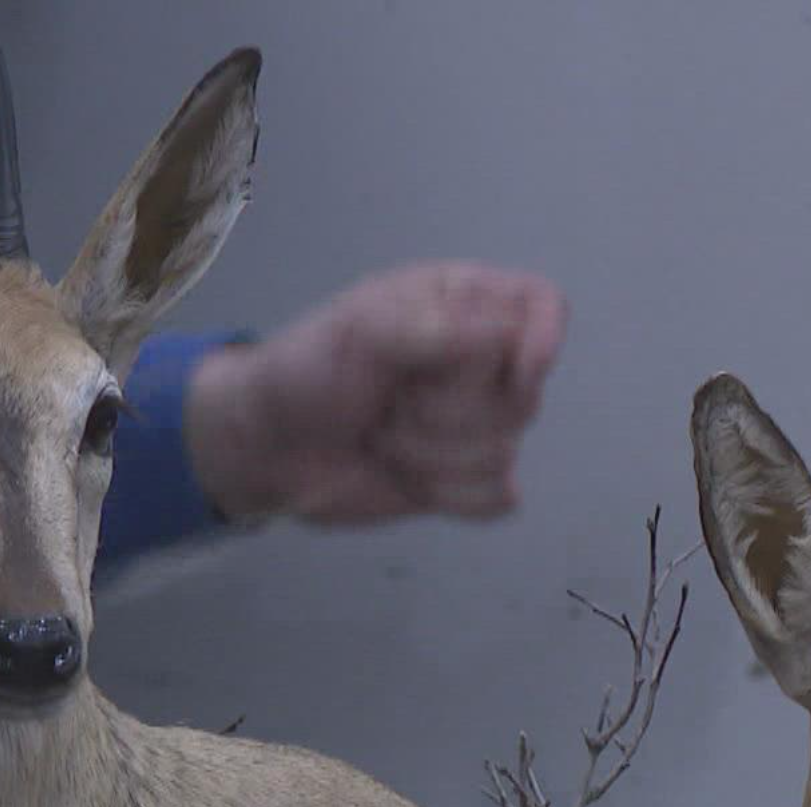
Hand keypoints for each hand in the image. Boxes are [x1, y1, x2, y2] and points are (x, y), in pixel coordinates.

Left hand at [186, 261, 566, 524]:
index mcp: (461, 305)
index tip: (518, 370)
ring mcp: (474, 425)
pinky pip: (495, 497)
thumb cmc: (305, 372)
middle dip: (448, 411)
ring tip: (382, 433)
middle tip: (390, 400)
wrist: (267, 449)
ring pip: (504, 451)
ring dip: (431, 454)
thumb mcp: (361, 331)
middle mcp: (478, 362)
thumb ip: (436, 327)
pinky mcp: (464, 481)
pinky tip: (402, 475)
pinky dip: (446, 494)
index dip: (543, 339)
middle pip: (524, 395)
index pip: (542, 308)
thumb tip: (510, 340)